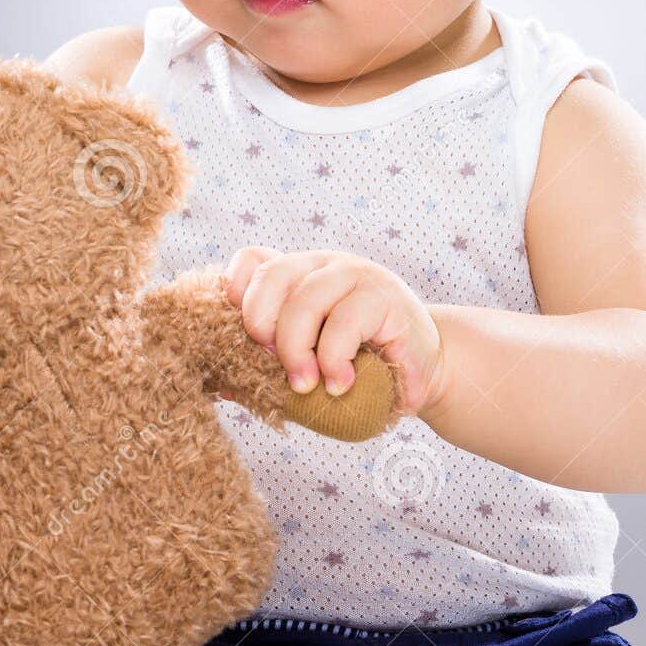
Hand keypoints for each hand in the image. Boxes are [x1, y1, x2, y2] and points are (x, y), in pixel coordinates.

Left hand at [223, 247, 448, 417]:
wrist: (426, 372)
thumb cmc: (360, 369)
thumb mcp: (310, 364)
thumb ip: (270, 365)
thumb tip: (219, 384)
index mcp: (300, 274)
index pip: (253, 259)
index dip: (237, 292)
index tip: (244, 337)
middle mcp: (325, 265)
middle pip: (272, 276)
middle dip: (262, 328)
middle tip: (275, 367)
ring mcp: (356, 275)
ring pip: (305, 300)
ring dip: (297, 351)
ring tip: (306, 386)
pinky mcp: (384, 296)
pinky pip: (343, 322)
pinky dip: (333, 361)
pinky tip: (340, 384)